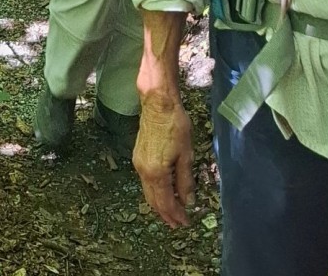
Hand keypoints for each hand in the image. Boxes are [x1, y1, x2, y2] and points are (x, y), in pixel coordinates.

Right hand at [134, 96, 193, 227]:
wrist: (157, 103)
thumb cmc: (175, 126)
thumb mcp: (186, 155)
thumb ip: (185, 181)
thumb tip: (188, 202)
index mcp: (156, 173)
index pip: (166, 202)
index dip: (176, 215)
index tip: (186, 223)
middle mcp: (143, 171)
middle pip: (154, 200)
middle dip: (166, 214)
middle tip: (178, 223)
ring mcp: (138, 163)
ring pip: (148, 192)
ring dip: (159, 204)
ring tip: (172, 211)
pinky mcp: (138, 155)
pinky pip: (146, 182)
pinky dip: (155, 192)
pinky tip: (163, 191)